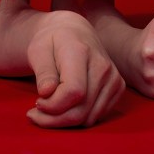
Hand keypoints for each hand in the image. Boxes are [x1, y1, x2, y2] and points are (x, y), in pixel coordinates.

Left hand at [26, 11, 125, 127]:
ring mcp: (113, 77)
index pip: (73, 92)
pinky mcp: (117, 87)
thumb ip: (43, 71)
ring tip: (48, 110)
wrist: (74, 31)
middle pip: (81, 110)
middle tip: (35, 114)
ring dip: (64, 122)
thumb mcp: (38, 49)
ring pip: (89, 118)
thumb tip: (46, 92)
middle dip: (54, 119)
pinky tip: (64, 108)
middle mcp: (102, 65)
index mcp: (81, 52)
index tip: (37, 102)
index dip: (52, 105)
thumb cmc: (52, 41)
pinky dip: (78, 119)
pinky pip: (96, 116)